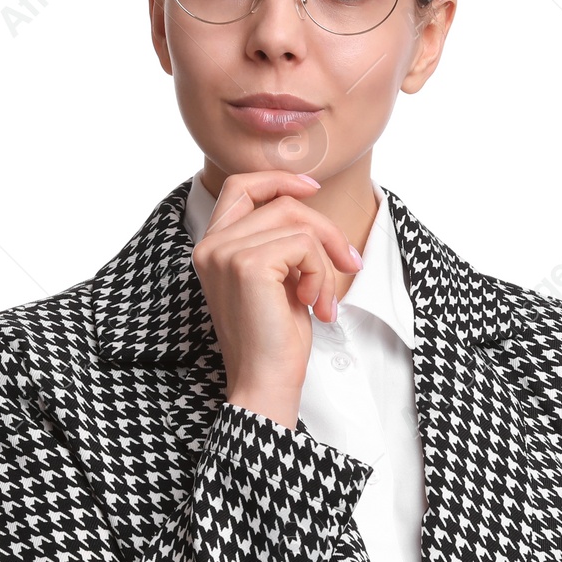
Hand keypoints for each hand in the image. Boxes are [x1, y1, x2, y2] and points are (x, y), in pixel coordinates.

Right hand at [192, 169, 364, 425]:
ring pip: (298, 223)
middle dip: (325, 230)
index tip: (313, 188)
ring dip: (325, 262)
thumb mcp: (279, 278)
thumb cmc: (275, 338)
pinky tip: (314, 304)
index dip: (279, 180)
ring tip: (323, 299)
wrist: (265, 381)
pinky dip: (321, 273)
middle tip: (349, 263)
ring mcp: (226, 252)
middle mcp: (212, 245)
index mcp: (213, 246)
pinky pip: (304, 244)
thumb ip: (281, 242)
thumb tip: (308, 204)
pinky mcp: (248, 264)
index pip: (240, 186)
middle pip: (282, 203)